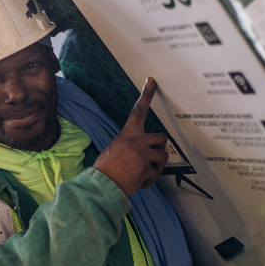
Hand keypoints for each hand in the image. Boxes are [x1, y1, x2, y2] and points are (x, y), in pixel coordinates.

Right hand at [93, 77, 167, 196]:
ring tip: (140, 173)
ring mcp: (142, 154)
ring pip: (163, 157)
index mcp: (127, 134)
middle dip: (159, 149)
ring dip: (155, 167)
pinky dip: (148, 181)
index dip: (146, 95)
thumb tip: (147, 150)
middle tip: (150, 159)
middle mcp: (136, 140)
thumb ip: (132, 145)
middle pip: (161, 138)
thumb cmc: (107, 168)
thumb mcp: (116, 149)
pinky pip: (156, 174)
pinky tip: (137, 182)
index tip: (152, 81)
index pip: (138, 111)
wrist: (101, 185)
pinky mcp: (146, 168)